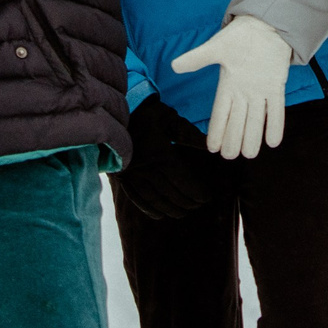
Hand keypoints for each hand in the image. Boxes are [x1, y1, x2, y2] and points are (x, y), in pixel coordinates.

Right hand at [113, 95, 220, 220]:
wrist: (114, 113)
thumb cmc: (147, 113)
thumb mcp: (170, 119)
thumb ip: (190, 135)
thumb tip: (212, 146)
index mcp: (161, 154)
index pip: (183, 181)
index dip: (196, 192)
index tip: (206, 198)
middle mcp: (147, 168)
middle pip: (170, 193)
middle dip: (186, 202)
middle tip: (197, 206)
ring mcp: (133, 174)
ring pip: (154, 199)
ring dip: (170, 209)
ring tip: (182, 213)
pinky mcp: (122, 176)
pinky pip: (136, 198)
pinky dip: (149, 209)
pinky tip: (159, 214)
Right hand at [170, 16, 290, 158]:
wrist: (264, 26)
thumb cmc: (238, 37)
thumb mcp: (216, 47)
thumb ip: (197, 58)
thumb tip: (174, 65)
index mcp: (227, 86)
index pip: (219, 113)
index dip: (216, 131)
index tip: (212, 149)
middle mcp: (243, 93)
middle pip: (237, 122)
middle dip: (234, 139)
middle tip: (230, 157)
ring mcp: (260, 91)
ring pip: (256, 119)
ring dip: (253, 136)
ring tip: (249, 154)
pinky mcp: (277, 87)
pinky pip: (276, 109)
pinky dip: (275, 124)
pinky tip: (273, 142)